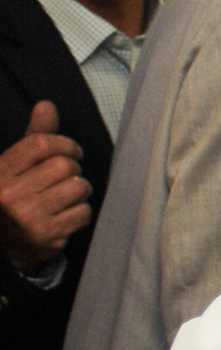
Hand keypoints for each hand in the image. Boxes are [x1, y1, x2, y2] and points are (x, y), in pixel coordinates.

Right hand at [0, 101, 90, 271]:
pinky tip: (65, 215)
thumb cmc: (13, 196)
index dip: (64, 144)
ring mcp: (28, 218)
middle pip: (64, 166)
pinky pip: (83, 213)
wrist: (2, 244)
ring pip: (78, 188)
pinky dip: (80, 212)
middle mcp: (10, 195)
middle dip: (73, 169)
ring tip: (67, 195)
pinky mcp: (47, 237)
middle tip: (68, 176)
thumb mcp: (14, 165)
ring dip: (80, 190)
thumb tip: (47, 105)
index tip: (71, 151)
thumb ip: (33, 137)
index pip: (40, 144)